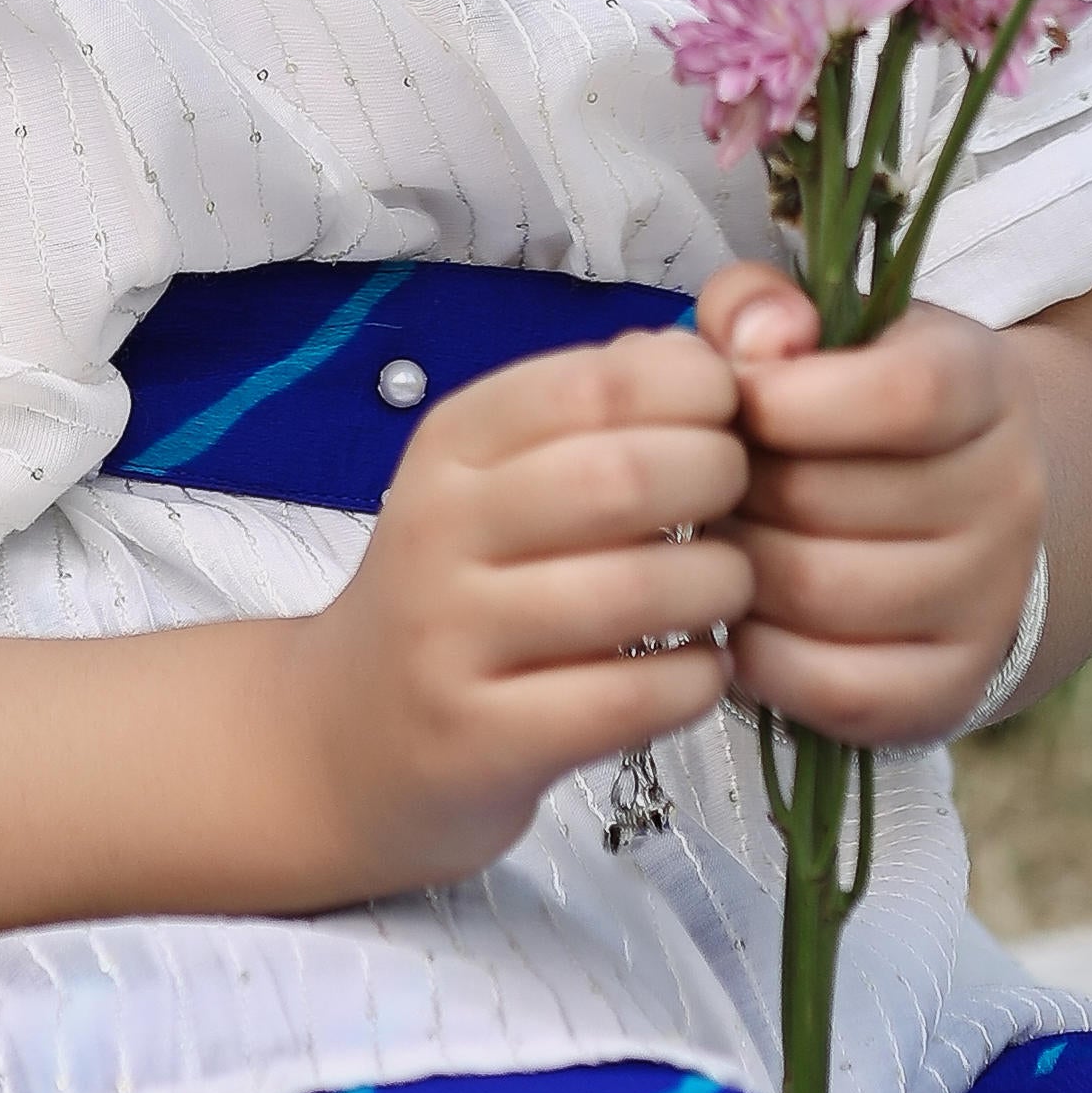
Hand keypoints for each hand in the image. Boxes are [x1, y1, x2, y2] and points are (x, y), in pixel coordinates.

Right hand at [283, 330, 752, 895]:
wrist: (349, 737)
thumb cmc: (461, 590)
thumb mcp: (497, 478)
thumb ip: (598, 408)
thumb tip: (702, 351)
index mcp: (452, 443)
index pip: (596, 381)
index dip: (695, 388)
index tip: (729, 416)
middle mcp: (440, 529)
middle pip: (624, 478)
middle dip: (721, 479)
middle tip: (741, 505)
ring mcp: (452, 639)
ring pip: (637, 592)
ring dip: (721, 586)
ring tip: (726, 589)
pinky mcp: (481, 741)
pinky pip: (631, 699)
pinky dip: (699, 678)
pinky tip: (700, 667)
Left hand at [697, 261, 1046, 747]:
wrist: (969, 511)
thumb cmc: (857, 404)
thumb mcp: (824, 328)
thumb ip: (762, 305)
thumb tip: (757, 343)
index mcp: (985, 387)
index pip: (904, 395)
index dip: (789, 397)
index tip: (737, 398)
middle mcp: (1008, 497)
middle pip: (827, 499)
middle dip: (734, 486)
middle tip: (706, 479)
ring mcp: (989, 602)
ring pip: (819, 592)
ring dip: (737, 565)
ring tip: (725, 536)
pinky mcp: (952, 688)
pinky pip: (831, 686)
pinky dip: (760, 654)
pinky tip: (747, 611)